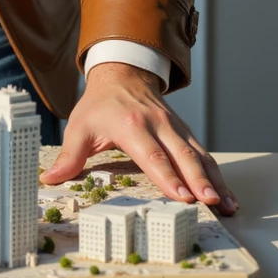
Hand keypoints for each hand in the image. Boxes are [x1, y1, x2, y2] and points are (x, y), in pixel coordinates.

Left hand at [39, 61, 238, 215]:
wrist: (123, 72)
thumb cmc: (100, 104)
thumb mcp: (79, 126)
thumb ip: (69, 155)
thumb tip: (50, 178)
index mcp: (131, 125)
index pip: (152, 155)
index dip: (168, 176)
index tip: (182, 196)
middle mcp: (158, 125)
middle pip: (182, 156)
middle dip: (199, 181)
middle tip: (211, 203)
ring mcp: (175, 128)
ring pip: (199, 156)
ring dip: (215, 181)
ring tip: (228, 205)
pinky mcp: (184, 132)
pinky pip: (204, 154)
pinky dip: (217, 175)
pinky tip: (227, 194)